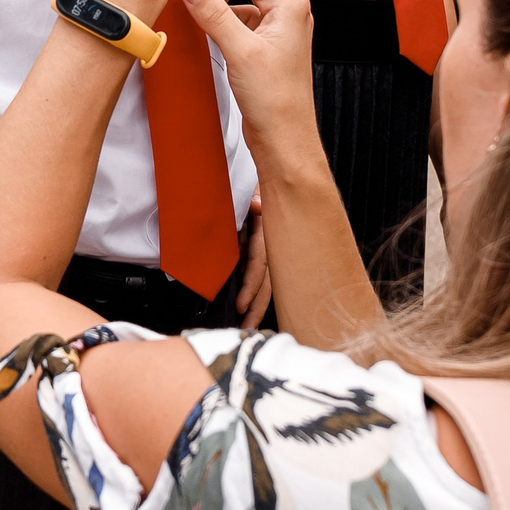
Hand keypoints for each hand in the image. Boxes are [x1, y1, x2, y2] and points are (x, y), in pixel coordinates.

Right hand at [173, 0, 317, 152]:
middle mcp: (289, 9)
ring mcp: (280, 24)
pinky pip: (248, 10)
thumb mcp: (239, 50)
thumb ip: (213, 13)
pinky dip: (227, 6)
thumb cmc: (275, 101)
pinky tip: (210, 16)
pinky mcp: (269, 40)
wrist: (284, 137)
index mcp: (289, 4)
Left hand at [234, 198, 271, 328]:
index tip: (240, 306)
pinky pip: (260, 276)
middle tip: (245, 330)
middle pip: (266, 283)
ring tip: (248, 327)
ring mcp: (265, 250)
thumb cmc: (254, 188)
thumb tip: (257, 206)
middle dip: (256, 309)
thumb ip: (253, 201)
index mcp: (264, 234)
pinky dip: (255, 294)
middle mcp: (269, 246)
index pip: (258, 265)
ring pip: (265, 284)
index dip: (250, 287)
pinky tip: (249, 311)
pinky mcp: (257, 250)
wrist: (267, 179)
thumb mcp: (252, 192)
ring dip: (257, 307)